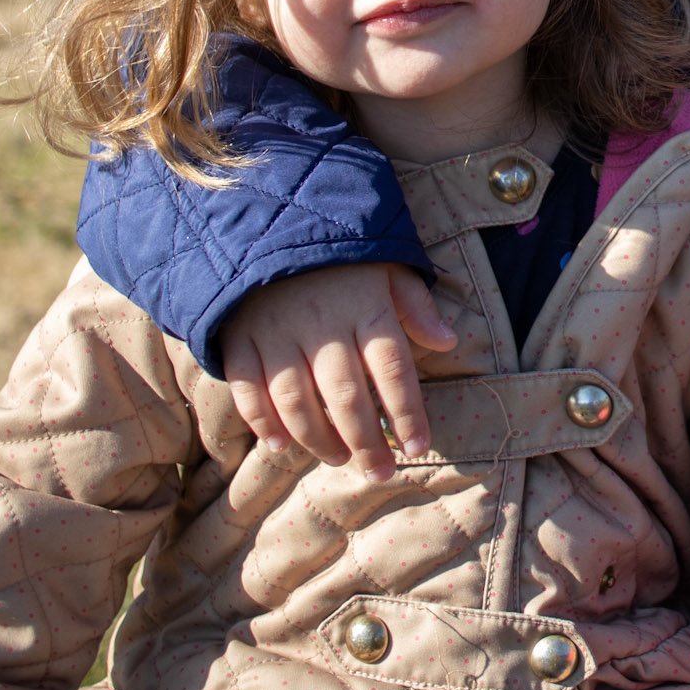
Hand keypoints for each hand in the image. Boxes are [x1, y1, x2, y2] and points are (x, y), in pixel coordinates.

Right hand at [220, 264, 457, 480]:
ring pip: (296, 400)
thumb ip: (416, 304)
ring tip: (337, 458)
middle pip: (345, 395)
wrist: (269, 217)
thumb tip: (449, 341)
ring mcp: (276, 330)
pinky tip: (280, 444)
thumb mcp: (388, 265)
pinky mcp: (240, 336)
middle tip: (378, 472)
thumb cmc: (341, 253)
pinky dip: (261, 421)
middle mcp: (321, 322)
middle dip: (365, 441)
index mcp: (365, 304)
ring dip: (317, 438)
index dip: (407, 413)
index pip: (393, 368)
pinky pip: (247, 388)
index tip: (417, 447)